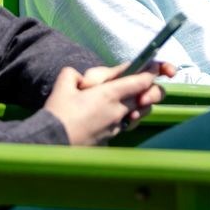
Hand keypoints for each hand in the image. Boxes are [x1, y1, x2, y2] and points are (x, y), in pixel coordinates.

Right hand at [44, 65, 168, 144]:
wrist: (53, 143)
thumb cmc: (58, 114)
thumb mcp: (64, 85)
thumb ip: (74, 74)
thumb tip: (79, 78)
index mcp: (110, 93)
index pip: (141, 80)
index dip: (152, 71)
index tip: (157, 66)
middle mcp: (118, 110)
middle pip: (147, 97)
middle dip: (152, 89)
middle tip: (149, 84)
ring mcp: (116, 126)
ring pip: (140, 113)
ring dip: (141, 105)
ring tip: (137, 100)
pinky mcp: (111, 138)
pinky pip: (126, 125)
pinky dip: (127, 118)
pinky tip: (119, 116)